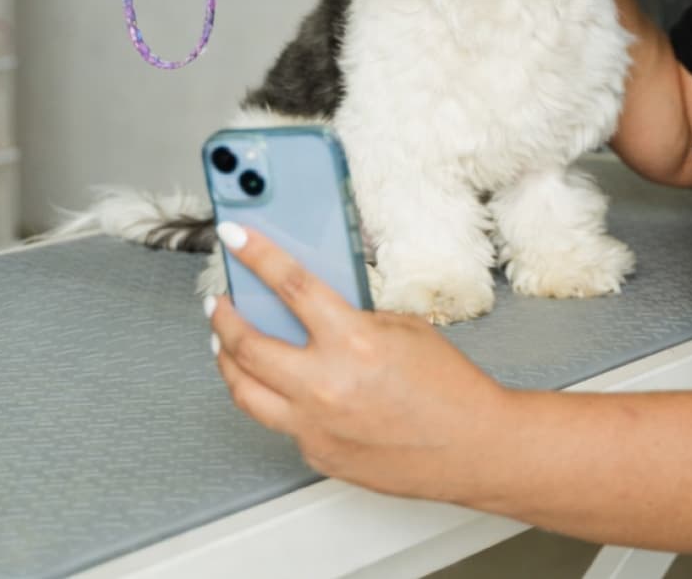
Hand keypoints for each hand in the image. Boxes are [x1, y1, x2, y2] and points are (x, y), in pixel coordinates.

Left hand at [207, 223, 506, 501]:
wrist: (472, 445)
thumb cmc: (450, 388)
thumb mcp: (405, 329)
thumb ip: (355, 319)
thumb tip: (316, 311)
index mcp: (351, 342)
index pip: (289, 285)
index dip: (256, 255)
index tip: (235, 238)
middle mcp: (323, 385)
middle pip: (246, 344)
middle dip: (223, 316)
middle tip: (219, 303)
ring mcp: (314, 424)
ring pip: (243, 391)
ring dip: (228, 361)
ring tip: (226, 344)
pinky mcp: (316, 453)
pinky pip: (280, 421)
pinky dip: (275, 398)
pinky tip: (282, 387)